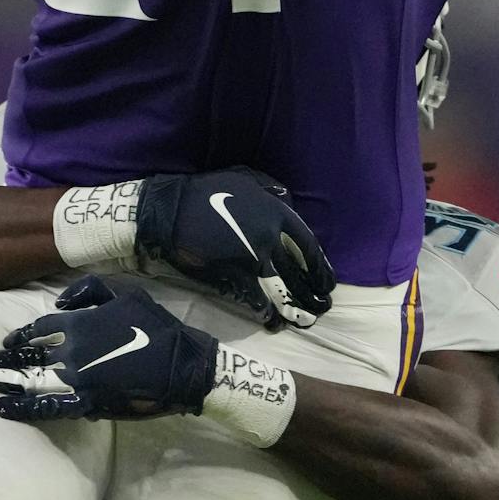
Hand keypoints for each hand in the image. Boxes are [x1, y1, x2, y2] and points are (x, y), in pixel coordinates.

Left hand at [0, 276, 216, 422]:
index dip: (22, 336)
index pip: (40, 329)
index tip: (8, 344)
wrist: (181, 366)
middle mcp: (71, 351)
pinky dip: (24, 408)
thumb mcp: (126, 294)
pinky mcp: (87, 402)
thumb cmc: (156, 327)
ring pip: (32, 381)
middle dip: (6, 361)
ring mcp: (77, 379)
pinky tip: (4, 408)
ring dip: (7, 383)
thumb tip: (57, 303)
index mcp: (79, 324)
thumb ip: (88, 292)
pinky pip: (49, 407)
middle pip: (29, 356)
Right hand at [136, 168, 335, 329]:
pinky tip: (270, 321)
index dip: (320, 267)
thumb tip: (285, 197)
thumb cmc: (206, 191)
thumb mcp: (244, 178)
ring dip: (295, 309)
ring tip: (304, 322)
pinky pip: (256, 298)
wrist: (172, 209)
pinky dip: (264, 312)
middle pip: (299, 271)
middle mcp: (270, 235)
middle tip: (322, 307)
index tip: (326, 283)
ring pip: (282, 288)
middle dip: (313, 293)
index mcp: (276, 212)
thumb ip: (269, 188)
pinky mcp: (234, 272)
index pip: (308, 244)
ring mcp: (253, 255)